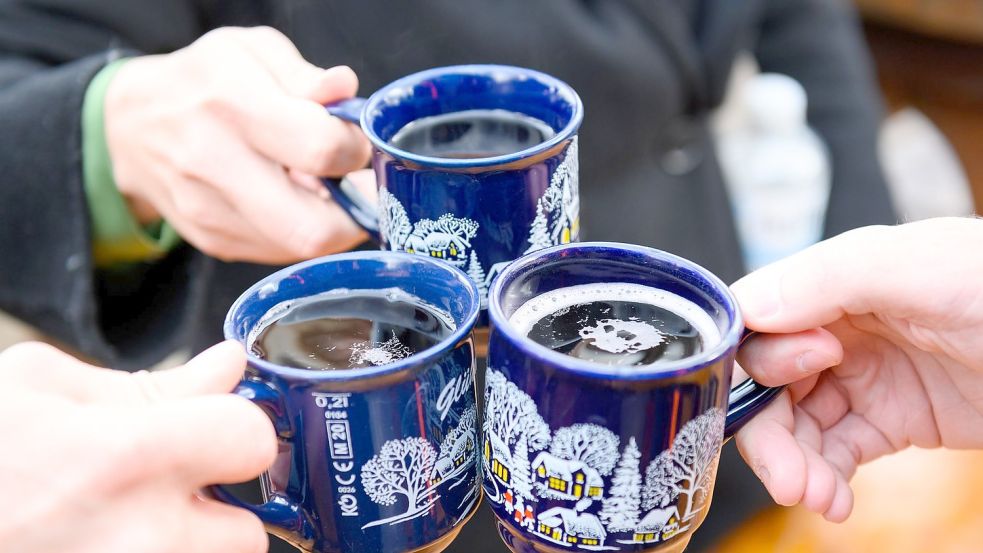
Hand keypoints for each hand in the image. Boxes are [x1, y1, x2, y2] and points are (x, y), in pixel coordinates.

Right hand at [0, 341, 275, 552]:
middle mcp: (141, 541)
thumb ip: (150, 386)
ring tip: (118, 525)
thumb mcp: (41, 390)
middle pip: (247, 535)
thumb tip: (227, 369)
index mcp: (125, 460)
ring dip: (185, 547)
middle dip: (215, 513)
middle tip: (160, 496)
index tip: (207, 431)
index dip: (233, 429)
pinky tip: (95, 543)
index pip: (251, 439)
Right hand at [105, 26, 372, 263]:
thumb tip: (344, 91)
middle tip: (358, 182)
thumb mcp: (252, 51)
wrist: (131, 126)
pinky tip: (291, 197)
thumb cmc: (204, 81)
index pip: (321, 149)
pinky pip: (281, 251)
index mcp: (232, 102)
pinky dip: (301, 228)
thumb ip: (304, 75)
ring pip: (302, 247)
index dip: (356, 149)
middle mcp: (214, 163)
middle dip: (356, 211)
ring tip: (320, 184)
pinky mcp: (214, 241)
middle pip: (315, 229)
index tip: (355, 140)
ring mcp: (210, 211)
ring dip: (330, 221)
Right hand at [731, 217, 982, 521]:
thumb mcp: (917, 267)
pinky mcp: (891, 420)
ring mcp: (864, 377)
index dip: (754, 360)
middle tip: (790, 476)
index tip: (789, 384)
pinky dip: (824, 477)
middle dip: (768, 432)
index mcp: (833, 283)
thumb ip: (828, 278)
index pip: (756, 322)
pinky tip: (834, 498)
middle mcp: (839, 329)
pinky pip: (835, 451)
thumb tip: (749, 309)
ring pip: (794, 424)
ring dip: (794, 463)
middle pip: (766, 384)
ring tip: (816, 495)